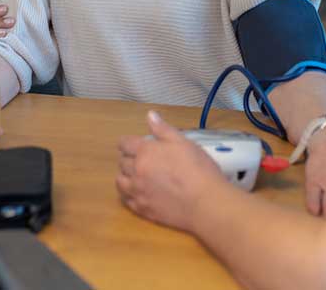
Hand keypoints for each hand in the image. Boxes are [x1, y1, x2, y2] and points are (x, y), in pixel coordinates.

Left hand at [116, 111, 226, 231]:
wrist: (205, 202)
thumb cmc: (198, 168)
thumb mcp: (183, 142)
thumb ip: (163, 129)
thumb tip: (150, 115)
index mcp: (145, 152)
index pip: (125, 143)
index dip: (127, 142)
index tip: (132, 144)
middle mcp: (136, 171)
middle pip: (122, 162)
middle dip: (128, 159)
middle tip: (141, 160)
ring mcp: (137, 192)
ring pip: (120, 182)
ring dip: (125, 177)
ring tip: (137, 177)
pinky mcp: (142, 209)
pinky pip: (126, 200)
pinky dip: (129, 195)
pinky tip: (140, 193)